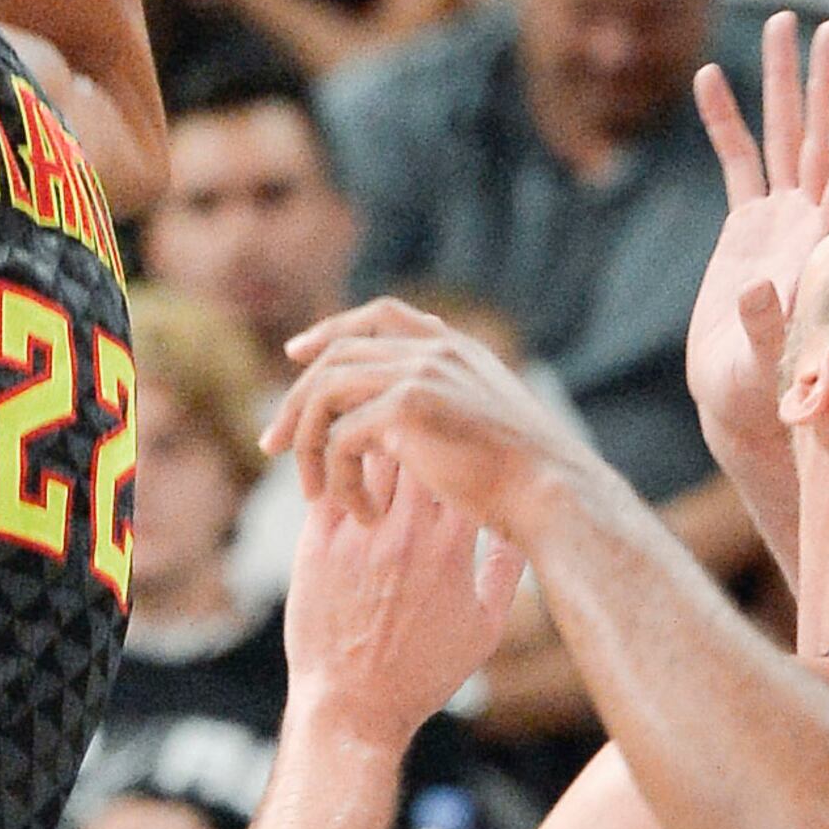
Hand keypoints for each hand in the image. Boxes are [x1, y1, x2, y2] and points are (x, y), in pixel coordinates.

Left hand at [269, 298, 598, 520]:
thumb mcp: (483, 427)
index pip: (382, 314)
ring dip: (309, 444)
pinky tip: (362, 513)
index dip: (333, 329)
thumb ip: (440, 408)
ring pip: (328, 392)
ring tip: (313, 492)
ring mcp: (421, 371)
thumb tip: (391, 425)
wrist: (555, 496)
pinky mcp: (408, 405)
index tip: (298, 353)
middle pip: (338, 353)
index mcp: (458, 349)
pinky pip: (343, 438)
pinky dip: (341, 479)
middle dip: (298, 399)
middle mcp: (437, 349)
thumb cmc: (528, 481)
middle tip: (273, 443)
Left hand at [283, 449, 526, 746]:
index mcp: (453, 547)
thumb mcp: (484, 627)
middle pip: (415, 446)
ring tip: (381, 425)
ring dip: (373, 434)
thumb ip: (505, 571)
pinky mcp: (317, 544)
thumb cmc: (424, 673)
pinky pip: (326, 481)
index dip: (466, 441)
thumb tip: (522, 529)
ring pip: (366, 453)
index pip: (466, 464)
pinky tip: (341, 454)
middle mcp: (407, 532)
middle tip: (420, 415)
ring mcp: (359, 535)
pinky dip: (335, 460)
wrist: (355, 708)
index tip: (467, 438)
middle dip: (419, 425)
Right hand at [684, 13, 828, 464]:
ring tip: (780, 24)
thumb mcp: (765, 368)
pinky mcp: (749, 226)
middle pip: (818, 136)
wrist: (745, 403)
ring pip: (782, 135)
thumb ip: (766, 326)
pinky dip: (726, 119)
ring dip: (781, 82)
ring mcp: (782, 219)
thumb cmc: (763, 394)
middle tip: (823, 25)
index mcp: (824, 250)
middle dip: (819, 80)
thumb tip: (757, 287)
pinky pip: (737, 160)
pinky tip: (711, 77)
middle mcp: (810, 223)